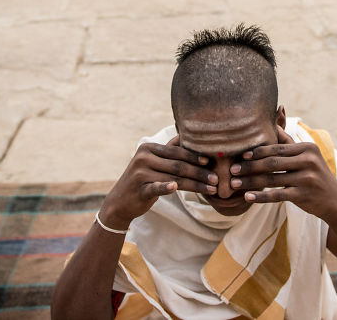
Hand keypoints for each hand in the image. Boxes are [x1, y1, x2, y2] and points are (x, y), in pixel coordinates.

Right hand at [99, 136, 217, 228]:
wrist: (120, 201)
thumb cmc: (143, 179)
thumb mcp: (153, 161)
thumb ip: (169, 149)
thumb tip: (187, 134)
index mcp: (149, 148)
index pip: (177, 151)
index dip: (195, 156)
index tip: (211, 162)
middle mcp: (143, 157)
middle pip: (178, 165)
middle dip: (200, 172)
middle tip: (216, 178)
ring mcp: (140, 173)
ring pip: (174, 178)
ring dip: (195, 184)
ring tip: (211, 188)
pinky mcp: (139, 189)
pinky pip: (155, 187)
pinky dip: (165, 187)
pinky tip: (175, 188)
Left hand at [232, 126, 336, 222]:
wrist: (335, 201)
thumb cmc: (315, 175)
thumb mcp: (307, 156)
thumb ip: (288, 142)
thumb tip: (272, 121)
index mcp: (307, 148)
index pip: (276, 148)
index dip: (257, 152)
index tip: (240, 155)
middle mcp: (308, 161)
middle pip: (272, 163)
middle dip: (249, 167)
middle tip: (232, 170)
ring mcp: (307, 178)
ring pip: (271, 179)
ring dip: (250, 182)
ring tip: (234, 185)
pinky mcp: (304, 195)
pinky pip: (277, 195)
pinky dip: (261, 197)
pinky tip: (247, 198)